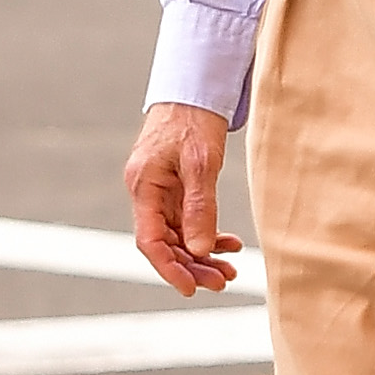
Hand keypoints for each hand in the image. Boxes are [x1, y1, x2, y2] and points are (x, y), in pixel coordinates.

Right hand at [124, 100, 241, 295]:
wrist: (195, 85)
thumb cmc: (194, 118)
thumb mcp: (201, 162)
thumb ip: (199, 206)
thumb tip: (199, 249)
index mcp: (144, 186)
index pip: (150, 241)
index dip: (170, 269)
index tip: (192, 288)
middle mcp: (147, 191)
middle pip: (165, 242)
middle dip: (193, 265)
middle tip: (224, 280)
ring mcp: (159, 189)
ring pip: (178, 234)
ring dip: (202, 253)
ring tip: (230, 268)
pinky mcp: (173, 185)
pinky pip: (186, 219)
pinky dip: (206, 233)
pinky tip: (227, 242)